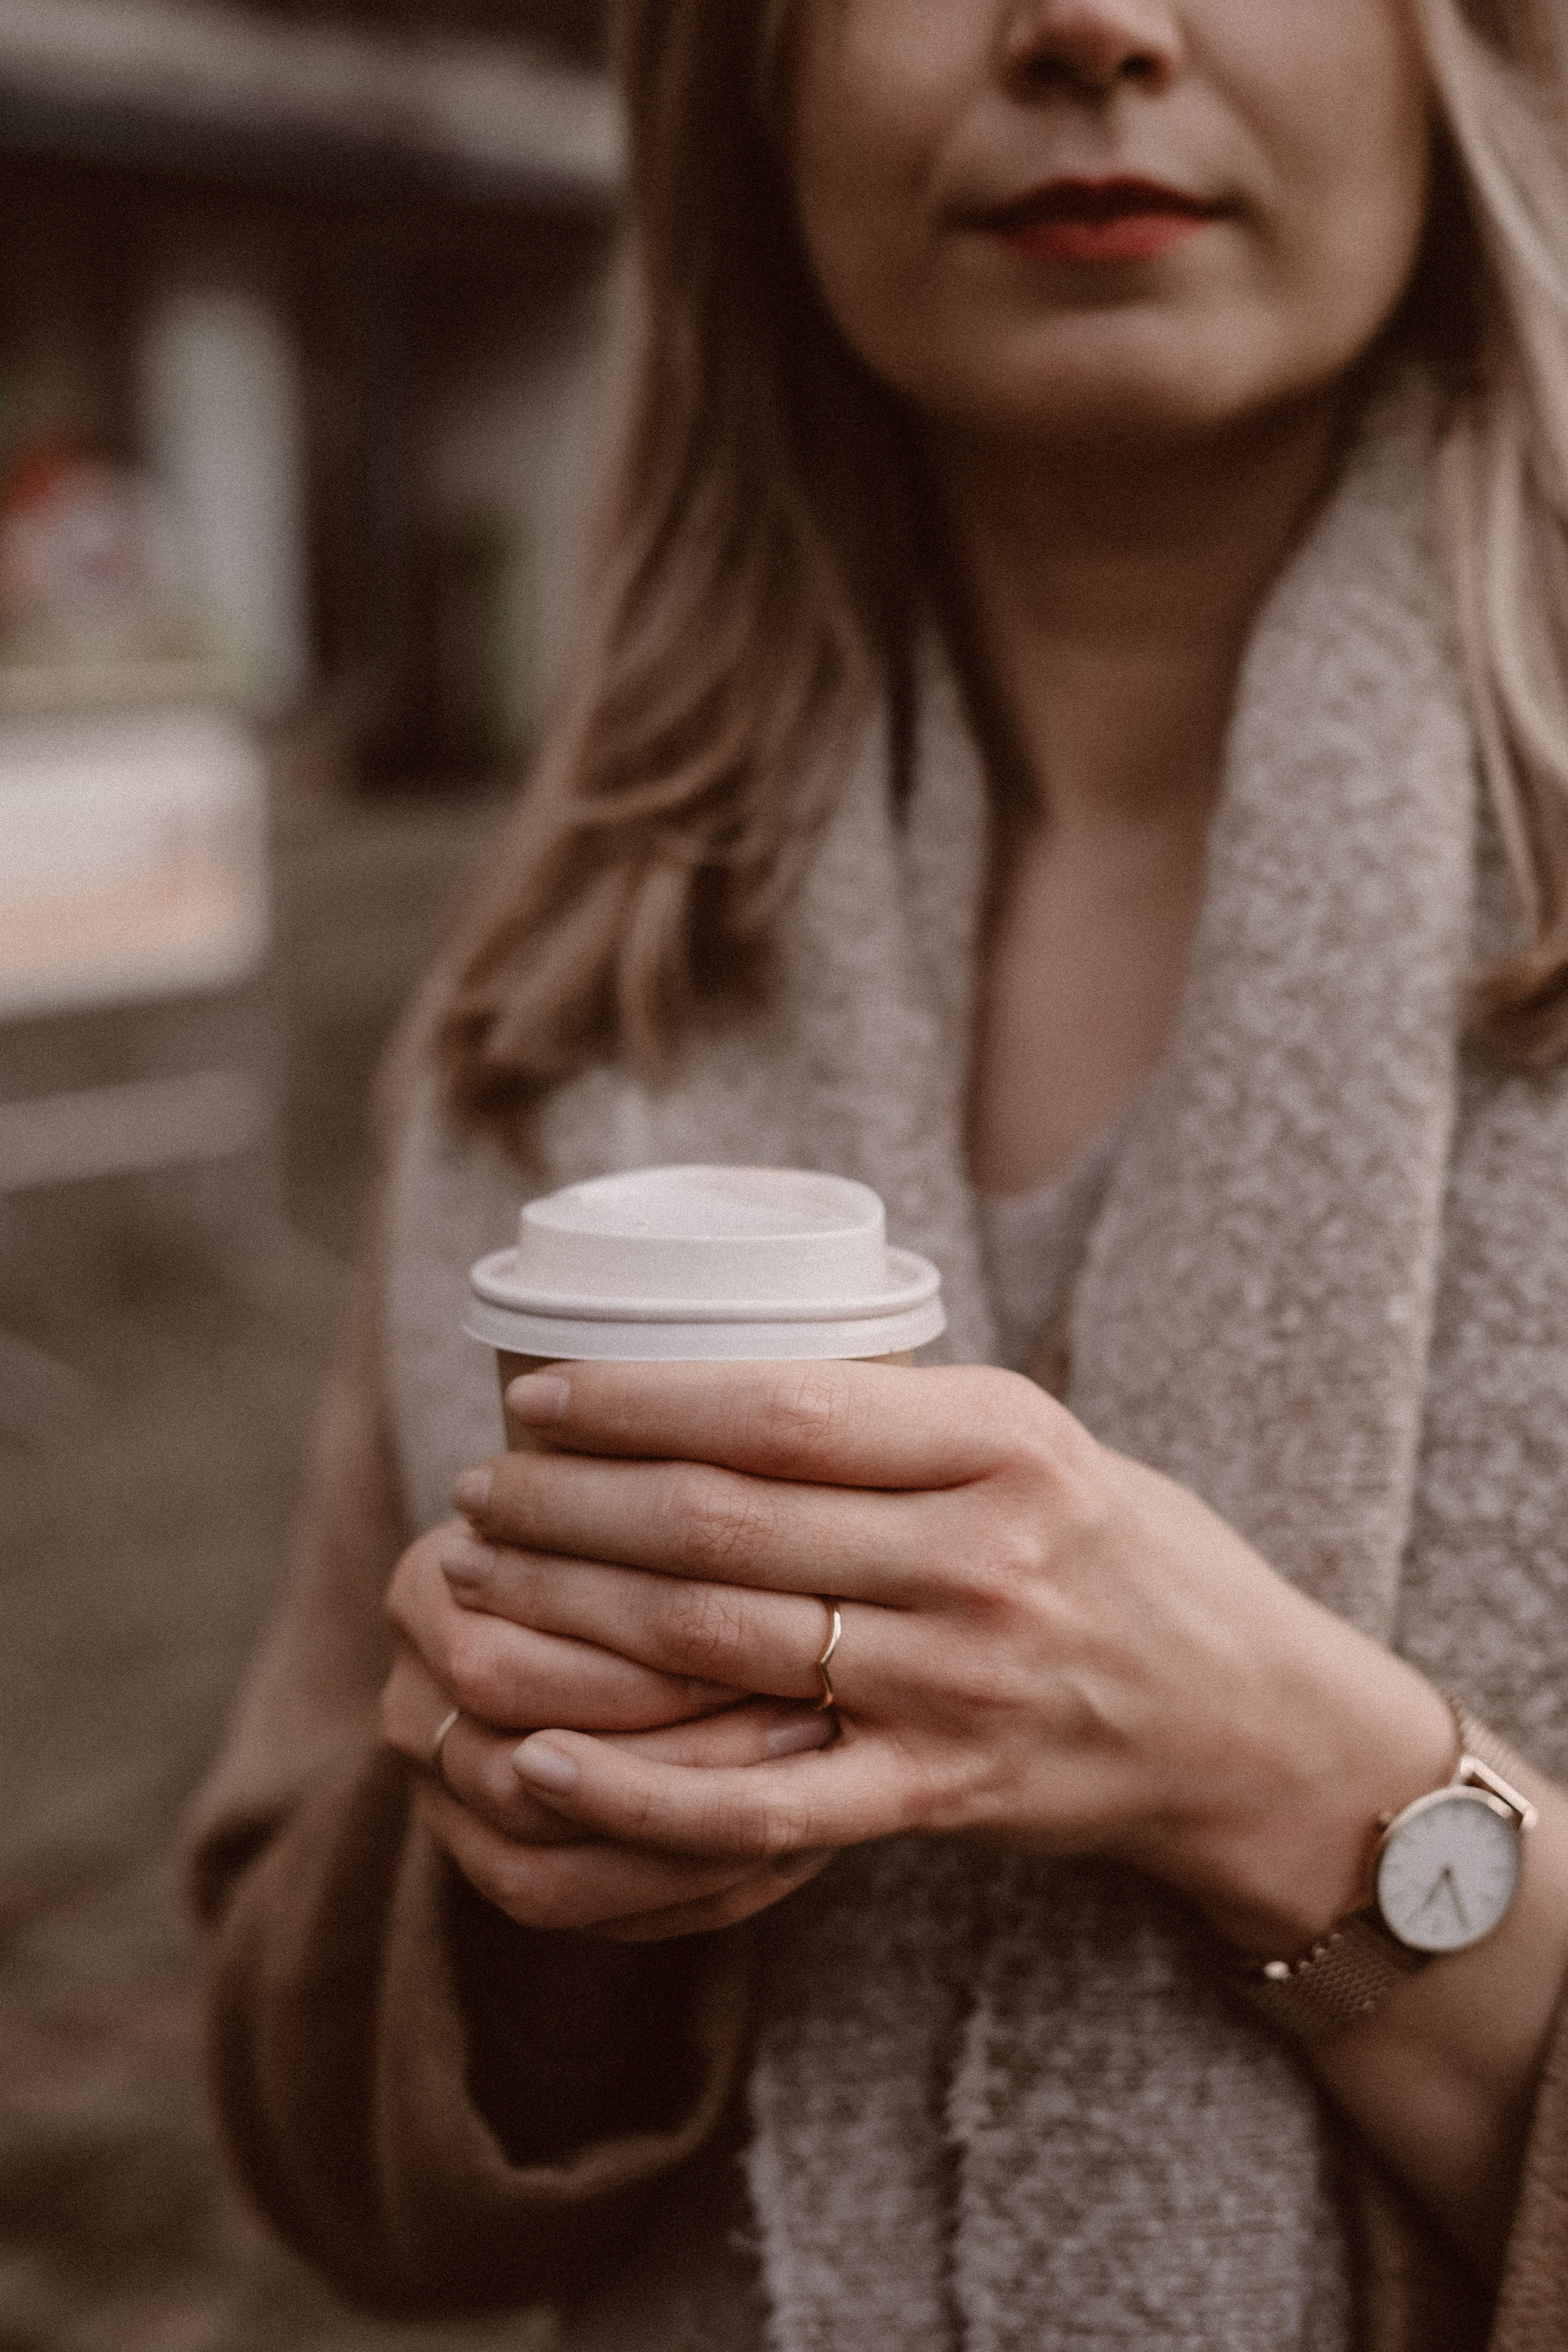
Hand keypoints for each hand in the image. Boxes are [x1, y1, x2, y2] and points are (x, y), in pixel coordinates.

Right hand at [379, 1522, 835, 1938]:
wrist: (617, 1594)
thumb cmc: (657, 1510)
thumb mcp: (645, 1469)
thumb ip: (667, 1477)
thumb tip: (720, 1488)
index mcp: (429, 1589)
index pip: (508, 1662)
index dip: (647, 1662)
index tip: (774, 1642)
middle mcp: (414, 1703)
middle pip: (522, 1769)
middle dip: (678, 1756)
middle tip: (809, 1726)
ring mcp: (443, 1802)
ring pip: (544, 1867)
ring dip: (688, 1839)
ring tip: (808, 1792)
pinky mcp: (500, 1871)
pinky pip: (586, 1912)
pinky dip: (691, 1893)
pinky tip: (790, 1854)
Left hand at [449, 1358, 1454, 1954]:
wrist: (1248, 1723)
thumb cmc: (1125, 1554)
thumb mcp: (1043, 1443)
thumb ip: (904, 1416)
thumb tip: (716, 1373)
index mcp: (1005, 1443)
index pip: (781, 1407)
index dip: (636, 1400)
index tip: (538, 1398)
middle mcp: (980, 1558)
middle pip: (723, 1522)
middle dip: (570, 1505)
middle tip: (478, 1492)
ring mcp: (957, 1686)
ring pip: (718, 1644)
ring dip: (571, 1614)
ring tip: (479, 1584)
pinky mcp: (939, 1796)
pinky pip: (761, 1804)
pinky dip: (640, 1789)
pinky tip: (543, 1757)